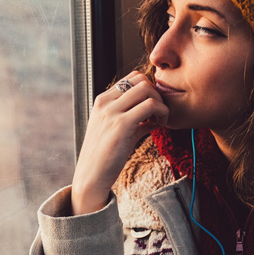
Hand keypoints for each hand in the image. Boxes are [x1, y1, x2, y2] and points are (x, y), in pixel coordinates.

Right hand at [71, 71, 167, 214]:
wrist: (91, 176)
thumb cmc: (104, 157)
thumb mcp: (116, 132)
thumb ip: (133, 121)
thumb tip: (153, 118)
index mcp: (102, 101)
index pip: (130, 78)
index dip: (147, 89)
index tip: (152, 107)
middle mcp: (105, 102)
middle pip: (140, 79)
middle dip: (156, 92)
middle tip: (159, 112)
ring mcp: (112, 112)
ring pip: (146, 88)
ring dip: (160, 102)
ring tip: (160, 119)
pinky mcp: (122, 125)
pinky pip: (150, 105)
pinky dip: (161, 112)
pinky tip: (159, 125)